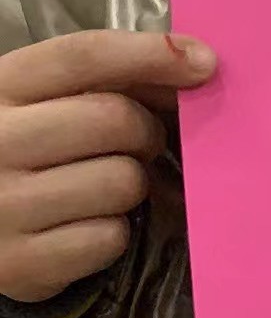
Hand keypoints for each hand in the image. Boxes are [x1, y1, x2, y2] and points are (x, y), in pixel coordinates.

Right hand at [0, 31, 215, 303]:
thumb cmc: (23, 149)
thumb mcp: (42, 100)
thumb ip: (106, 77)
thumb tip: (196, 65)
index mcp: (1, 86)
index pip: (83, 55)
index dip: (151, 54)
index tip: (203, 63)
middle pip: (114, 119)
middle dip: (148, 131)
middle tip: (144, 143)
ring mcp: (5, 205)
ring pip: (123, 180)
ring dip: (133, 184)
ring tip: (106, 185)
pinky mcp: (22, 263)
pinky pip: (110, 237)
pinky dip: (113, 232)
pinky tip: (86, 224)